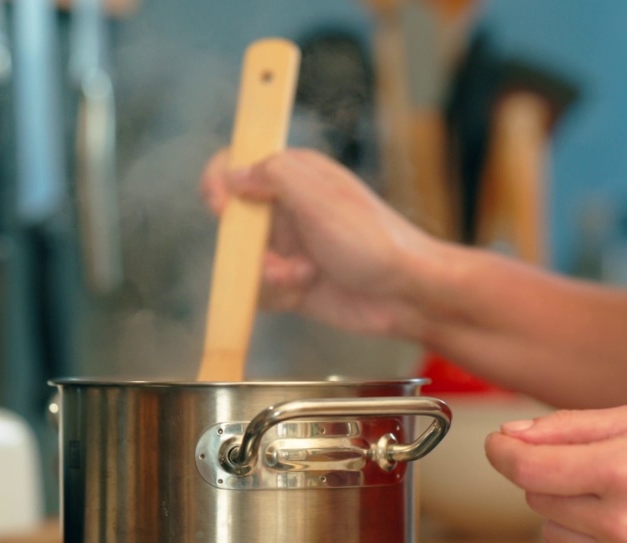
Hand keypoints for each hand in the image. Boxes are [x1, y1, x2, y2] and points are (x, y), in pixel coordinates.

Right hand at [200, 148, 440, 338]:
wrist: (407, 295)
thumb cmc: (374, 240)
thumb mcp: (320, 198)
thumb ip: (272, 176)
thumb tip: (232, 175)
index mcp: (295, 175)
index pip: (237, 164)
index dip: (219, 182)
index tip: (220, 205)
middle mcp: (287, 208)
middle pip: (232, 220)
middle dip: (244, 244)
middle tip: (274, 258)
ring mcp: (289, 246)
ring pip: (242, 260)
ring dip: (265, 273)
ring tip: (302, 276)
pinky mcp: (291, 282)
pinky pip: (258, 289)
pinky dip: (274, 293)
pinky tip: (303, 292)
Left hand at [485, 406, 626, 542]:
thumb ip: (568, 428)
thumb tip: (510, 437)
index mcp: (626, 469)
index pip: (529, 467)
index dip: (502, 452)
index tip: (499, 446)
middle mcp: (625, 523)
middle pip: (539, 496)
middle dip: (559, 478)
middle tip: (607, 474)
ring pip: (550, 532)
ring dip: (570, 516)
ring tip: (621, 505)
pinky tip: (597, 540)